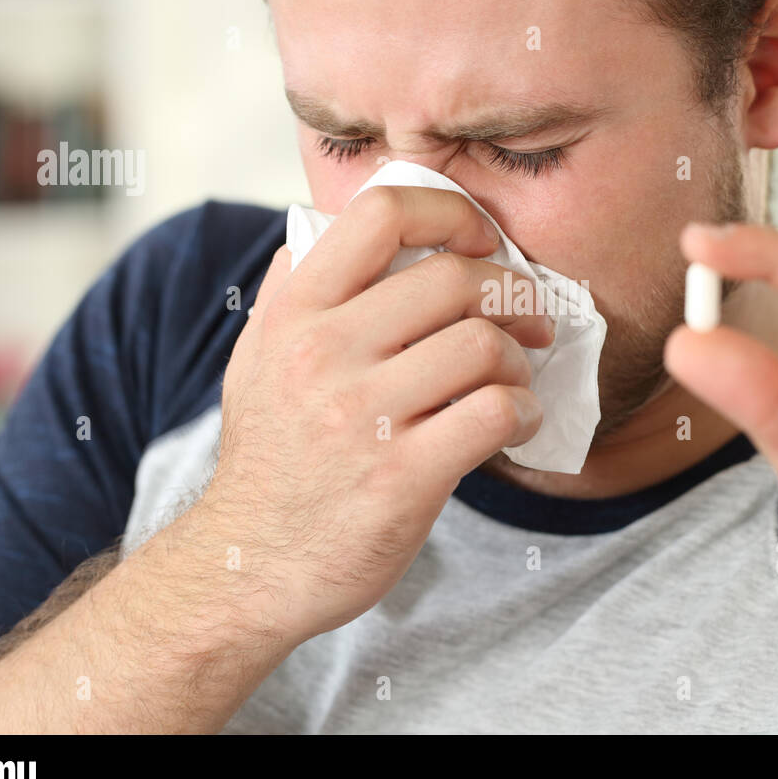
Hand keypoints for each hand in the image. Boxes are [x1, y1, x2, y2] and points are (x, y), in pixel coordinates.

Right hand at [207, 184, 551, 642]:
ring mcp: (363, 417)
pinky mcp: (403, 477)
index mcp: (294, 313)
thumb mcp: (255, 362)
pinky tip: (514, 424)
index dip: (451, 212)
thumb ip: (288, 292)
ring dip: (518, 362)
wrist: (250, 565)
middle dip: (510, 296)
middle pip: (454, 279)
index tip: (479, 241)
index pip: (381, 213)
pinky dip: (524, 412)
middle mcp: (323, 354)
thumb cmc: (269, 458)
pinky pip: (496, 412)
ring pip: (483, 345)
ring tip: (511, 382)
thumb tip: (319, 226)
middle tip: (527, 322)